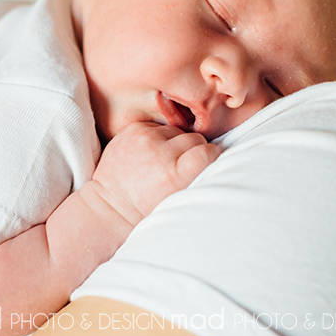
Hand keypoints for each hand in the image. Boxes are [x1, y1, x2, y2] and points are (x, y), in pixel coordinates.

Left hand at [91, 121, 219, 224]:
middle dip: (191, 151)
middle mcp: (158, 154)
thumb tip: (224, 155)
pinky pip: (158, 126)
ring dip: (173, 143)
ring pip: (176, 131)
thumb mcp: (178, 201)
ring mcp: (143, 139)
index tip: (204, 164)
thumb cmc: (148, 209)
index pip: (208, 151)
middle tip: (179, 167)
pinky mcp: (132, 130)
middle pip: (194, 139)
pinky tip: (149, 154)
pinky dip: (158, 137)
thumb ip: (199, 179)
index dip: (209, 157)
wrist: (111, 206)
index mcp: (173, 176)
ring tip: (161, 162)